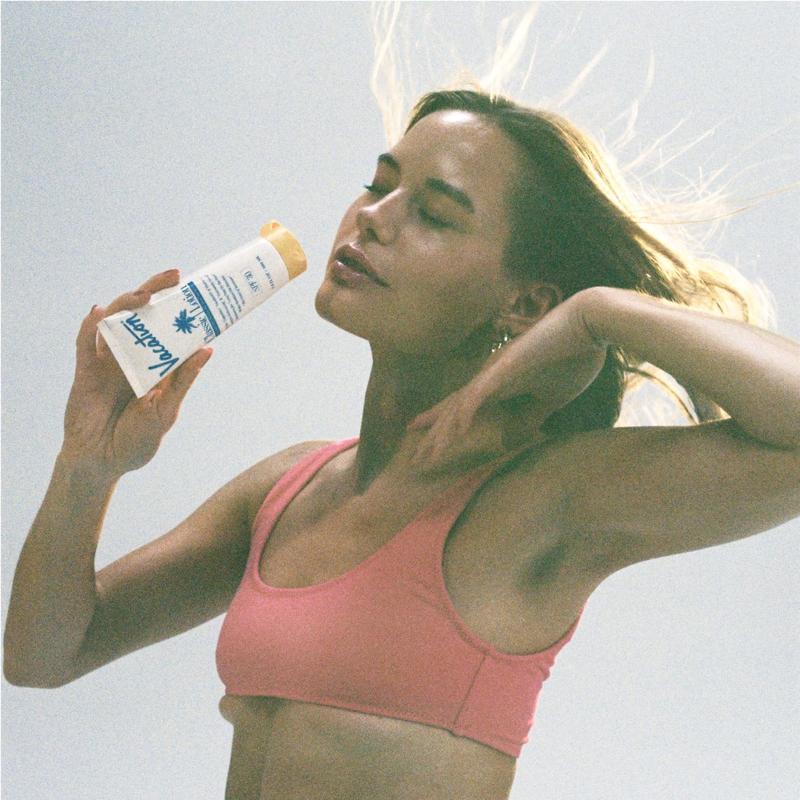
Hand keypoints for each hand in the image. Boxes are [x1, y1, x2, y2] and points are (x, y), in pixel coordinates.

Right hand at [61, 269, 212, 477]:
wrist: (102, 463)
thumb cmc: (137, 440)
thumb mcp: (166, 411)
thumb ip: (183, 381)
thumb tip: (208, 349)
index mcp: (156, 365)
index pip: (169, 328)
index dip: (180, 307)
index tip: (198, 288)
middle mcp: (133, 357)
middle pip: (142, 315)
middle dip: (156, 291)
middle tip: (176, 275)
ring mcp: (108, 361)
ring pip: (116, 321)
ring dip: (129, 303)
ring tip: (146, 294)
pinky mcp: (86, 371)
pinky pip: (86, 343)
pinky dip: (91, 326)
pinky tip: (100, 312)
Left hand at [406, 290, 607, 472]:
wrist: (592, 323)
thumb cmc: (573, 356)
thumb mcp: (550, 398)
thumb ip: (529, 416)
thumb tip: (512, 440)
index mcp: (500, 383)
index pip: (462, 408)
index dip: (441, 426)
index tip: (423, 446)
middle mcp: (490, 375)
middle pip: (453, 409)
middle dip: (434, 435)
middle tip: (414, 461)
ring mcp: (497, 369)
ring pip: (461, 403)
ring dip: (444, 430)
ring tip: (428, 453)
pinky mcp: (509, 364)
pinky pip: (481, 391)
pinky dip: (467, 410)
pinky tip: (455, 429)